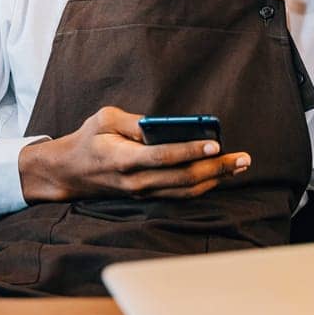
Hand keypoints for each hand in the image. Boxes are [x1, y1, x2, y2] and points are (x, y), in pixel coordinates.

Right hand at [17, 106, 249, 202]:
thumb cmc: (89, 139)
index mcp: (122, 158)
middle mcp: (135, 181)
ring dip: (215, 179)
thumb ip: (133, 122)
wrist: (70, 172)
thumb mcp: (104, 118)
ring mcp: (142, 192)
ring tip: (239, 166)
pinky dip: (203, 186)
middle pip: (182, 178)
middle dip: (216, 168)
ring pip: (185, 191)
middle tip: (243, 159)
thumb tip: (161, 125)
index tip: (214, 144)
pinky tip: (219, 175)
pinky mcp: (147, 196)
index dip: (189, 151)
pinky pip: (180, 195)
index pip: (162, 157)